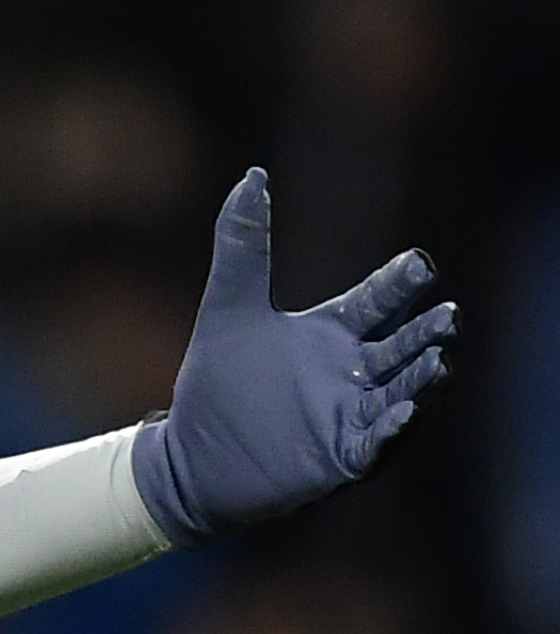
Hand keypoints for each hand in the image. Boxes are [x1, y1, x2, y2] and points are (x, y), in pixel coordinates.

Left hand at [132, 167, 458, 546]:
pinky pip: (378, 442)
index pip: (378, 300)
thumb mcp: (227, 309)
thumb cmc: (213, 384)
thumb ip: (242, 246)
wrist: (187, 458)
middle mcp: (352, 371)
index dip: (399, 283)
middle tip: (447, 314)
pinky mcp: (342, 456)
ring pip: (401, 390)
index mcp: (332, 333)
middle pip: (402, 344)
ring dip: (421, 376)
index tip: (418, 264)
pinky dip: (394, 428)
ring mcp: (352, 415)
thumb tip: (253, 175)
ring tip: (438, 359)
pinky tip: (405, 411)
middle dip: (426, 331)